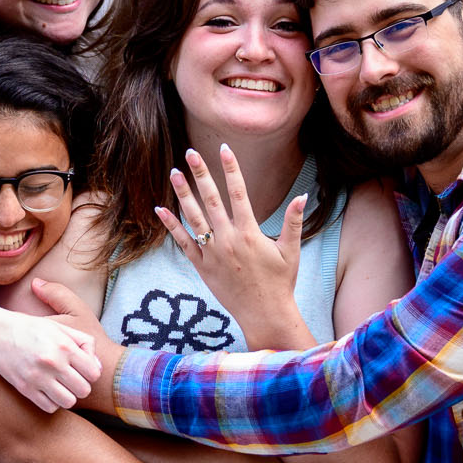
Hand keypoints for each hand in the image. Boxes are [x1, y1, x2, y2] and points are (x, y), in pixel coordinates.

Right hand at [28, 277, 120, 405]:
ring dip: (68, 396)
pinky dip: (52, 402)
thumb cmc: (32, 330)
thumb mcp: (61, 327)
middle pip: (83, 390)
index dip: (90, 372)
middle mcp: (53, 363)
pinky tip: (48, 391)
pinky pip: (50, 407)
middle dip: (80, 386)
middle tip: (71, 379)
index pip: (93, 372)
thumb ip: (85, 343)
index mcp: (64, 346)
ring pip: (69, 402)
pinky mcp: (25, 389)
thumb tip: (98, 368)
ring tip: (61, 387)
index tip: (82, 369)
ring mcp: (38, 378)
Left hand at [157, 146, 305, 342]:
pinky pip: (183, 243)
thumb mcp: (291, 251)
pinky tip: (160, 210)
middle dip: (201, 174)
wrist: (264, 314)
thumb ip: (293, 221)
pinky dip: (171, 226)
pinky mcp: (202, 267)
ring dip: (183, 194)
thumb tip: (302, 196)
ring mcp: (213, 253)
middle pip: (211, 199)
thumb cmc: (280, 282)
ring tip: (174, 173)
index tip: (224, 149)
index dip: (231, 169)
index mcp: (250, 233)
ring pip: (193, 218)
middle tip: (191, 152)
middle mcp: (229, 240)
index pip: (239, 193)